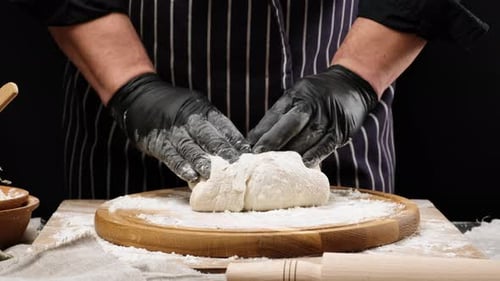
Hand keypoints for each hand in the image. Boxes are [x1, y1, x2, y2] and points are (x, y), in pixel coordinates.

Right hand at [107, 73, 249, 182]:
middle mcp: (189, 118)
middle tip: (237, 165)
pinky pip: (171, 155)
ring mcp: (173, 130)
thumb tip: (235, 147)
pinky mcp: (158, 141)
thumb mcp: (195, 109)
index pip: (223, 124)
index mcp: (202, 109)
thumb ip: (212, 126)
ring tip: (214, 174)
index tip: (247, 153)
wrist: (139, 98)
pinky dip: (181, 166)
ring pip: (191, 146)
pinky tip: (191, 176)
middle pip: (209, 135)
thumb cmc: (174, 109)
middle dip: (224, 151)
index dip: (235, 139)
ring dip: (203, 161)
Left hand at [248, 65, 377, 167]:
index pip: (274, 114)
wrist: (352, 84)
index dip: (261, 132)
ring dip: (290, 153)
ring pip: (306, 138)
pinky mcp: (340, 130)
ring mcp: (327, 118)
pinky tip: (304, 164)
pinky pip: (326, 145)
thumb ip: (279, 114)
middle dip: (272, 142)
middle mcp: (311, 105)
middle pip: (290, 125)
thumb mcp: (296, 95)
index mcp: (296, 95)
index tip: (248, 147)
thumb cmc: (317, 94)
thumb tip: (255, 139)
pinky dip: (315, 155)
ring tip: (275, 167)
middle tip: (258, 157)